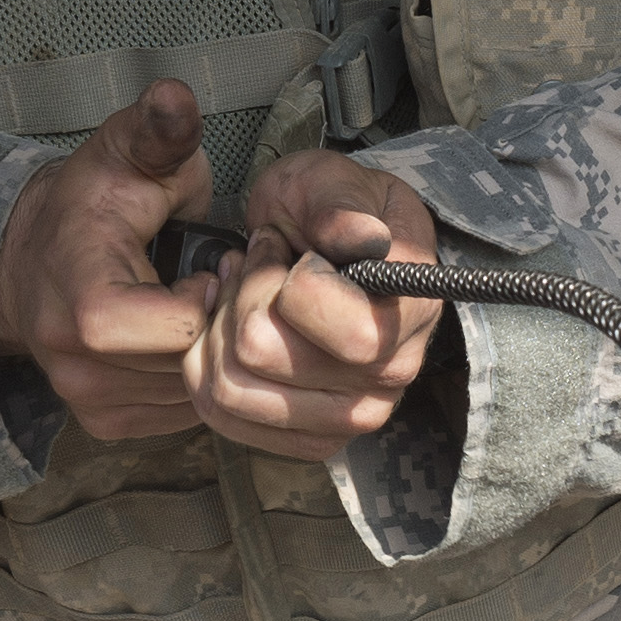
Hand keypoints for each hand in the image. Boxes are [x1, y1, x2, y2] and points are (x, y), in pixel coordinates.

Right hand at [0, 82, 220, 444]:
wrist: (30, 256)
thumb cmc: (90, 203)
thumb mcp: (125, 154)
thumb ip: (158, 131)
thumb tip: (174, 97)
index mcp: (84, 301)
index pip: (179, 329)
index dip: (212, 296)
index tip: (213, 265)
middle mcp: (76, 364)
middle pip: (192, 366)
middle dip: (220, 325)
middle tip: (216, 283)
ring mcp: (87, 401)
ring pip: (192, 397)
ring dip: (212, 355)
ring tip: (198, 305)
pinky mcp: (104, 423)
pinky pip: (180, 415)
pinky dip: (194, 378)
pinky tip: (183, 336)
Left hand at [185, 149, 442, 463]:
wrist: (327, 248)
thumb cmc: (330, 211)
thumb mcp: (332, 181)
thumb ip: (339, 204)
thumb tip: (362, 236)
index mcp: (410, 310)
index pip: (332, 325)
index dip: (284, 280)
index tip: (290, 253)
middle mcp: (390, 374)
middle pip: (260, 353)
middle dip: (240, 297)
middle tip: (255, 268)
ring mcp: (352, 416)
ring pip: (230, 389)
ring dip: (218, 332)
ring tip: (241, 296)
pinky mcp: (310, 439)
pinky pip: (221, 416)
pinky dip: (210, 365)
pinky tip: (231, 331)